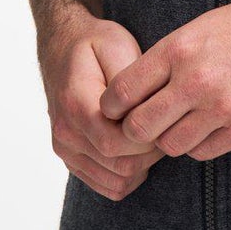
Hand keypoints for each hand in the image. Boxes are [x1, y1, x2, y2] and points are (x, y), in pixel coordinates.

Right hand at [40, 7, 166, 200]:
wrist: (64, 46)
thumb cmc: (95, 44)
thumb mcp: (117, 45)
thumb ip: (129, 82)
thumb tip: (144, 112)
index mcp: (75, 105)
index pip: (116, 143)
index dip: (148, 138)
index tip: (166, 118)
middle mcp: (65, 132)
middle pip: (119, 165)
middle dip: (150, 152)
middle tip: (166, 127)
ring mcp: (65, 149)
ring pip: (116, 181)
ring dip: (143, 165)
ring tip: (152, 135)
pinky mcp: (72, 159)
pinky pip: (108, 186)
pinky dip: (129, 175)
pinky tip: (139, 149)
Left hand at [98, 0, 230, 162]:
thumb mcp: (206, 24)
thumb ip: (171, 55)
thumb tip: (134, 87)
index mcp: (181, 48)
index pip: (122, 91)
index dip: (112, 106)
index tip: (115, 108)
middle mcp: (197, 80)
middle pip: (140, 127)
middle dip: (136, 129)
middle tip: (142, 124)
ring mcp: (223, 108)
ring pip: (170, 145)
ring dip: (169, 138)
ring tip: (177, 123)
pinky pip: (203, 152)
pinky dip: (198, 144)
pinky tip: (206, 127)